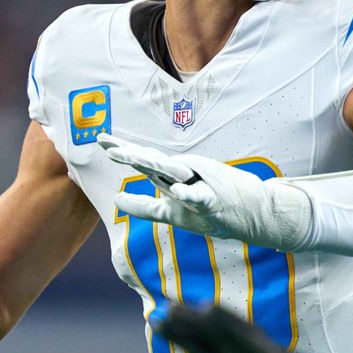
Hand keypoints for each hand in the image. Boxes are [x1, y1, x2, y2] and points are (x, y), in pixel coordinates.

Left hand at [97, 134, 310, 249]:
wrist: (252, 212)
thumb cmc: (212, 209)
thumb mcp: (172, 213)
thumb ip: (144, 207)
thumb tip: (115, 200)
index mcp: (170, 180)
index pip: (142, 162)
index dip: (122, 150)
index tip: (100, 139)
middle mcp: (182, 177)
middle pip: (150, 162)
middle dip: (127, 152)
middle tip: (104, 140)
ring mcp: (198, 185)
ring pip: (171, 171)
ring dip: (151, 164)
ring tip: (130, 156)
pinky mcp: (213, 198)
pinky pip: (199, 196)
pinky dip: (189, 193)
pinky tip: (179, 191)